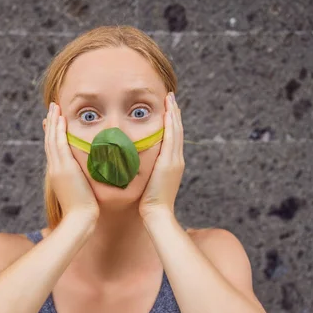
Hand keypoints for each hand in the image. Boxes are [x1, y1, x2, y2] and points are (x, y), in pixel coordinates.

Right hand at [44, 102, 99, 220]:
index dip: (53, 134)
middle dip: (51, 124)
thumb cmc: (84, 210)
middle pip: (50, 141)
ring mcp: (57, 167)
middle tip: (51, 109)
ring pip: (52, 139)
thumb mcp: (81, 192)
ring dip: (53, 122)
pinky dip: (58, 130)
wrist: (80, 219)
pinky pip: (58, 144)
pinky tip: (59, 118)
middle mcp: (55, 168)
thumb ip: (83, 181)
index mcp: (58, 174)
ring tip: (54, 107)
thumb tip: (89, 177)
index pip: (54, 149)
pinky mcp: (63, 167)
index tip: (53, 122)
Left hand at [138, 92, 184, 219]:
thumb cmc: (148, 203)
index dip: (171, 123)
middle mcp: (176, 160)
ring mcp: (175, 160)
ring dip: (174, 114)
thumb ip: (146, 171)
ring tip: (171, 99)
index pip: (173, 138)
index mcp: (171, 164)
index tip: (168, 109)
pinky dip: (172, 124)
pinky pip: (172, 138)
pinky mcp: (170, 162)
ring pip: (177, 131)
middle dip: (174, 114)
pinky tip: (169, 112)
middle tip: (171, 98)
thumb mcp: (148, 182)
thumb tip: (135, 163)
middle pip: (177, 131)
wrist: (157, 214)